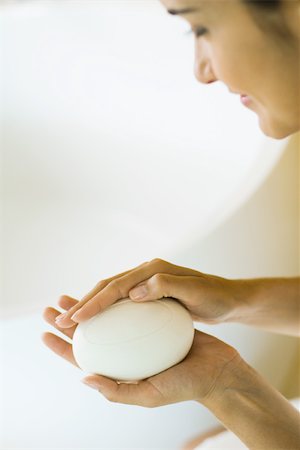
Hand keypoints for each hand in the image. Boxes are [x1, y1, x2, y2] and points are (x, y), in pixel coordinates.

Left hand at [42, 296, 239, 406]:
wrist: (219, 370)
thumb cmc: (187, 386)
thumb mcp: (151, 395)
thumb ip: (117, 391)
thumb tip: (83, 378)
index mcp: (122, 371)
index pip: (84, 358)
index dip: (62, 345)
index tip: (45, 330)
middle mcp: (127, 353)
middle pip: (92, 334)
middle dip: (70, 320)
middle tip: (52, 306)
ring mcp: (140, 338)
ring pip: (108, 318)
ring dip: (90, 306)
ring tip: (72, 295)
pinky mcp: (154, 322)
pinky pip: (131, 309)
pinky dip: (118, 299)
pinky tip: (111, 289)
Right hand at [55, 259, 237, 327]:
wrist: (228, 298)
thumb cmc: (215, 297)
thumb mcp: (196, 292)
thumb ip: (166, 287)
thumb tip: (134, 292)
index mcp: (152, 270)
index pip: (116, 286)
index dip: (94, 302)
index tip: (76, 319)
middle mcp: (145, 272)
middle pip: (106, 286)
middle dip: (82, 303)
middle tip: (60, 321)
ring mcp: (146, 281)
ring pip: (110, 292)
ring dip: (89, 306)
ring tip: (70, 322)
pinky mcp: (149, 292)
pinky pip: (119, 300)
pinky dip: (104, 309)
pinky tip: (97, 323)